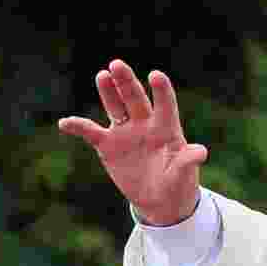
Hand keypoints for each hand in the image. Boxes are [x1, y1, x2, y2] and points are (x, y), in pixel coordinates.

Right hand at [58, 59, 206, 225]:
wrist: (160, 200)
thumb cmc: (178, 183)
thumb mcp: (184, 173)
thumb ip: (188, 160)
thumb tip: (201, 152)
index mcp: (167, 128)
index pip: (165, 105)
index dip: (161, 90)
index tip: (156, 75)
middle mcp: (145, 124)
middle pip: (135, 98)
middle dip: (127, 82)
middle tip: (117, 65)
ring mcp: (125, 132)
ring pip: (115, 106)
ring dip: (108, 92)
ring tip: (102, 75)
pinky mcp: (108, 145)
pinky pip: (90, 132)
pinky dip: (78, 126)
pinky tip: (65, 123)